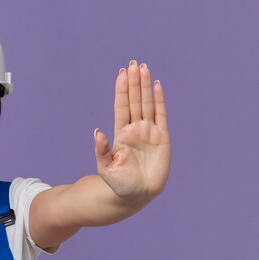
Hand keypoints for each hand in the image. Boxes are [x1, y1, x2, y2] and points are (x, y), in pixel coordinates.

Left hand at [94, 60, 169, 200]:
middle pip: (134, 101)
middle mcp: (135, 129)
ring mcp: (149, 132)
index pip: (121, 107)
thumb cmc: (118, 183)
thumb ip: (101, 149)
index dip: (121, 91)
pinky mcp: (162, 138)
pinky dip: (160, 100)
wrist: (136, 196)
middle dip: (133, 83)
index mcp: (120, 134)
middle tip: (132, 63)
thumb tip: (97, 131)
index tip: (120, 74)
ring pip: (147, 104)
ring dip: (145, 86)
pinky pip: (161, 116)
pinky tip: (157, 86)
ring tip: (143, 67)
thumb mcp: (105, 167)